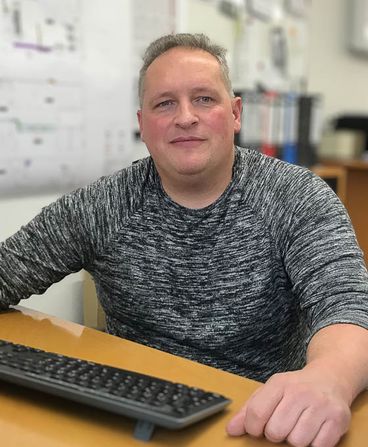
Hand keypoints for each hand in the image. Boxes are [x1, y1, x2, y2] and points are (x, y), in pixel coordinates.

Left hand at [226, 368, 350, 446]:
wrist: (329, 378)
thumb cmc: (295, 388)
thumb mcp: (270, 391)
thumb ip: (249, 410)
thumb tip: (231, 430)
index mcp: (279, 384)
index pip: (256, 414)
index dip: (253, 428)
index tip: (258, 428)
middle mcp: (300, 392)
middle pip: (276, 431)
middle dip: (276, 434)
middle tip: (283, 424)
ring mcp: (320, 405)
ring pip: (297, 442)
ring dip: (295, 439)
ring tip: (299, 425)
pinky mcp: (338, 419)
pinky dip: (313, 444)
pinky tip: (313, 430)